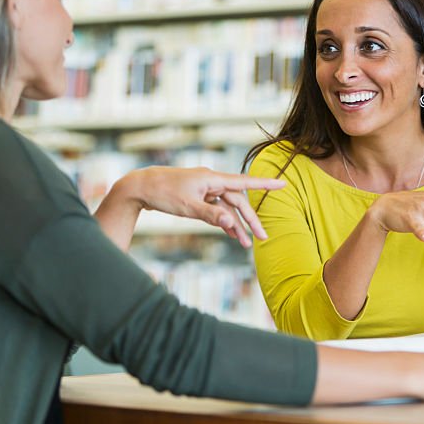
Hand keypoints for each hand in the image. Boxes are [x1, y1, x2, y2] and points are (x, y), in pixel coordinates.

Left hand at [119, 167, 285, 246]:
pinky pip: (217, 210)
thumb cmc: (163, 193)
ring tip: (246, 244)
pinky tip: (231, 234)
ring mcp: (206, 190)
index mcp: (213, 179)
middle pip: (238, 201)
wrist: (140, 187)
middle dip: (250, 220)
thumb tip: (232, 222)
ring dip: (237, 225)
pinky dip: (224, 221)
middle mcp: (212, 182)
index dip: (265, 184)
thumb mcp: (188, 206)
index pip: (245, 182)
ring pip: (228, 208)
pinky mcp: (199, 197)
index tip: (283, 184)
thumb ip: (211, 214)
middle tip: (262, 238)